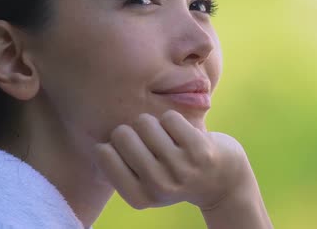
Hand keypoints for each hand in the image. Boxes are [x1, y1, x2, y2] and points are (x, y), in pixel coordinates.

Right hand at [92, 110, 250, 209]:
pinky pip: (169, 117)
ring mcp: (180, 170)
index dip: (114, 142)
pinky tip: (184, 135)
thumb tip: (93, 133)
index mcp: (138, 197)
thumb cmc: (174, 173)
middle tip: (152, 141)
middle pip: (121, 133)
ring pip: (144, 122)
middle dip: (133, 129)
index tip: (131, 149)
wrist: (223, 180)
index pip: (102, 151)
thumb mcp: (144, 180)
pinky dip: (174, 120)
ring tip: (168, 138)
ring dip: (154, 123)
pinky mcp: (199, 151)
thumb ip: (119, 163)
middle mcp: (158, 187)